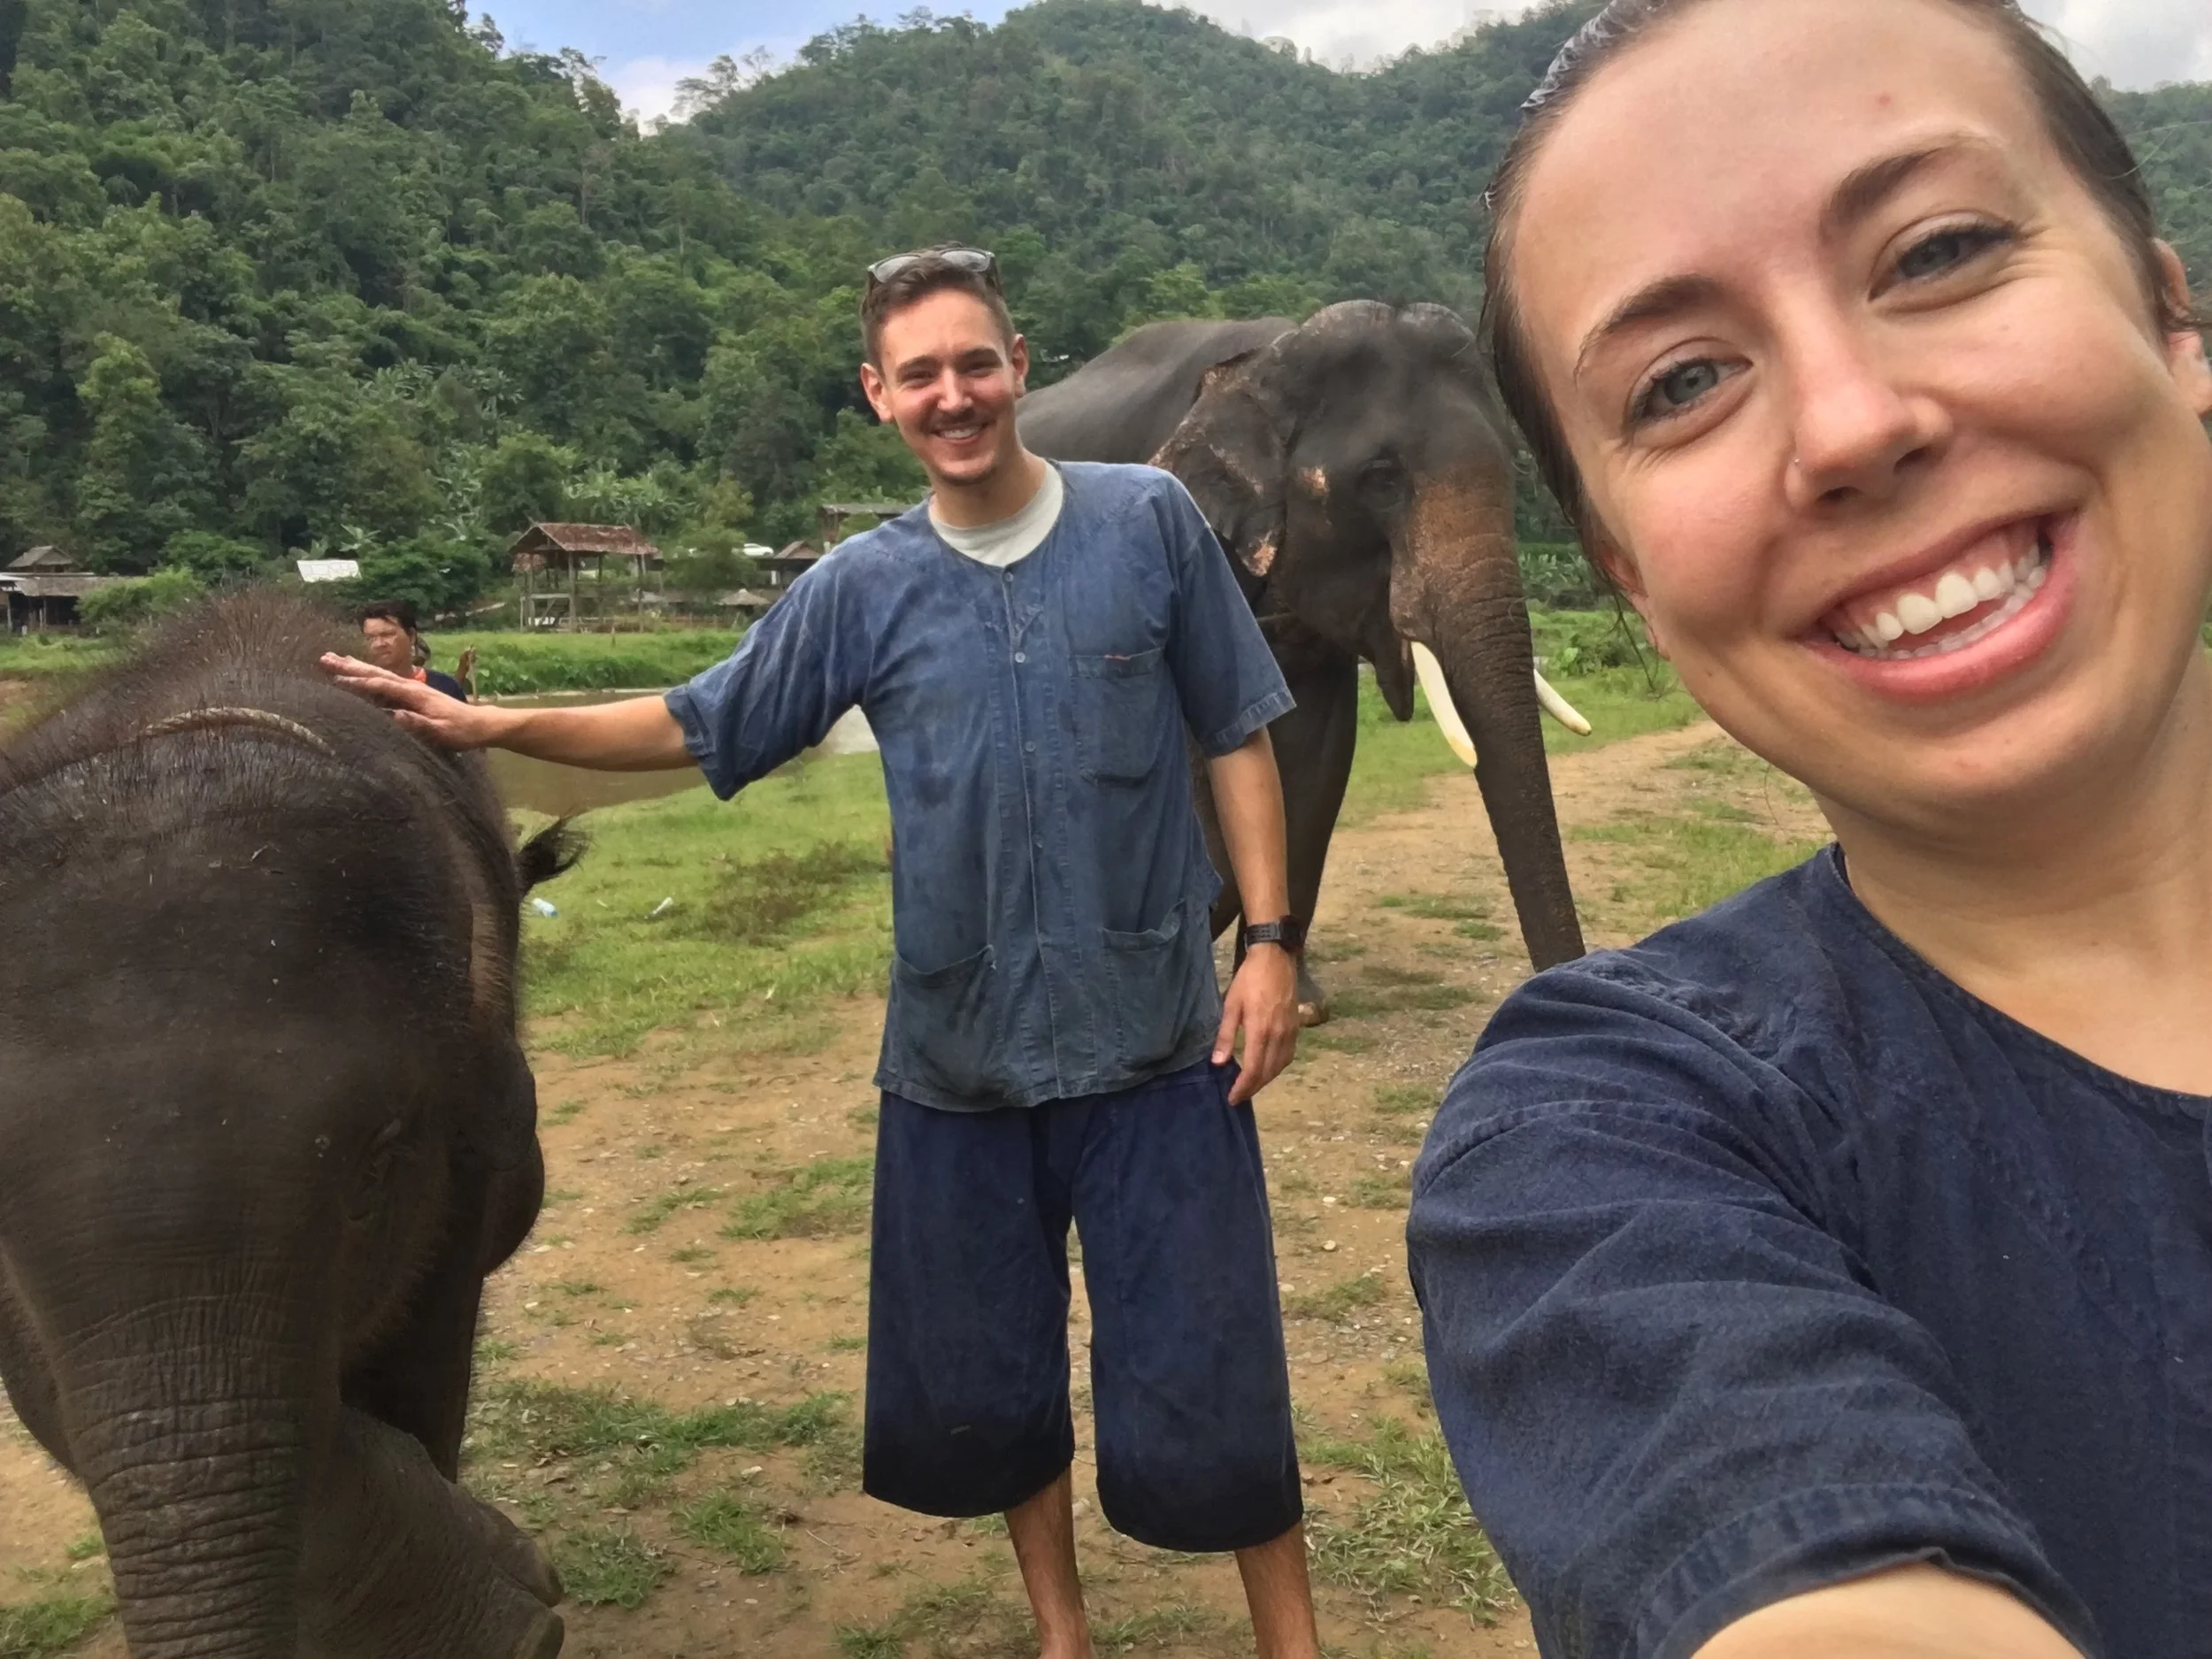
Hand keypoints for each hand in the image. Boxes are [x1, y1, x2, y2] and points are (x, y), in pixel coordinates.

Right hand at [319, 653, 511, 750]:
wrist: (480, 724)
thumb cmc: (460, 731)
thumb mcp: (440, 732)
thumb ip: (417, 723)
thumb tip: (393, 714)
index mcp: (414, 695)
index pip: (381, 686)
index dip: (358, 683)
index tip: (335, 680)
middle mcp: (411, 686)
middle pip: (375, 673)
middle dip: (349, 667)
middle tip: (323, 659)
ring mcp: (411, 688)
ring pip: (378, 674)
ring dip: (355, 666)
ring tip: (333, 658)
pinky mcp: (412, 692)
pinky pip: (384, 680)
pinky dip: (368, 673)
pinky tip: (359, 671)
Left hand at [1214, 944, 1299, 1104]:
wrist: (1276, 958)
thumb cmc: (1249, 979)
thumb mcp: (1231, 1004)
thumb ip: (1225, 1035)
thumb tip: (1218, 1063)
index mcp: (1260, 1031)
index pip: (1252, 1069)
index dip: (1242, 1087)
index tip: (1232, 1098)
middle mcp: (1279, 1036)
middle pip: (1267, 1072)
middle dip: (1253, 1088)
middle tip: (1238, 1097)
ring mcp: (1290, 1032)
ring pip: (1280, 1066)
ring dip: (1265, 1080)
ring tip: (1250, 1086)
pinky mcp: (1296, 1027)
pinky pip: (1288, 1056)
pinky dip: (1276, 1068)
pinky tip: (1266, 1068)